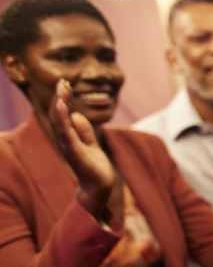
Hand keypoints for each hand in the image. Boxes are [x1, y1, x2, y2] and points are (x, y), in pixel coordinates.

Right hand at [50, 80, 114, 215]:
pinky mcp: (74, 151)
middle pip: (58, 114)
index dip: (63, 97)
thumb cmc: (93, 165)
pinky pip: (66, 132)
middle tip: (63, 81)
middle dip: (60, 96)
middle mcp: (64, 139)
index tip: (65, 83)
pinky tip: (62, 106)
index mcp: (68, 135)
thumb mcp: (90, 142)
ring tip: (61, 89)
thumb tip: (77, 115)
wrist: (99, 185)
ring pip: (59, 121)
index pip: (62, 113)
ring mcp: (67, 145)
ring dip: (59, 104)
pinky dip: (62, 118)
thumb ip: (83, 129)